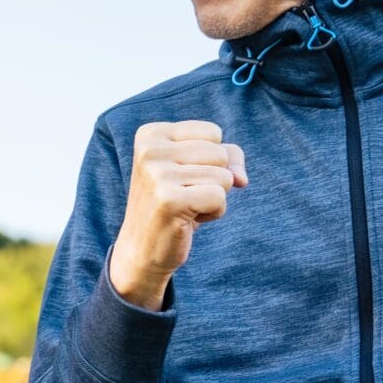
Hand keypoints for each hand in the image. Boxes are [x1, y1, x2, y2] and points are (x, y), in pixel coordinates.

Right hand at [107, 121, 247, 308]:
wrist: (142, 249)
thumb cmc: (173, 203)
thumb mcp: (197, 169)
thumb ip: (228, 157)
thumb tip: (241, 178)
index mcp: (151, 134)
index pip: (213, 133)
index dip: (209, 159)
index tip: (181, 176)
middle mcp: (150, 150)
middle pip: (220, 153)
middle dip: (213, 179)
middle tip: (183, 195)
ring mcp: (157, 175)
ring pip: (224, 176)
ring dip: (213, 197)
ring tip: (185, 207)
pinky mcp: (169, 200)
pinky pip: (220, 197)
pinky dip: (213, 212)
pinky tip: (188, 219)